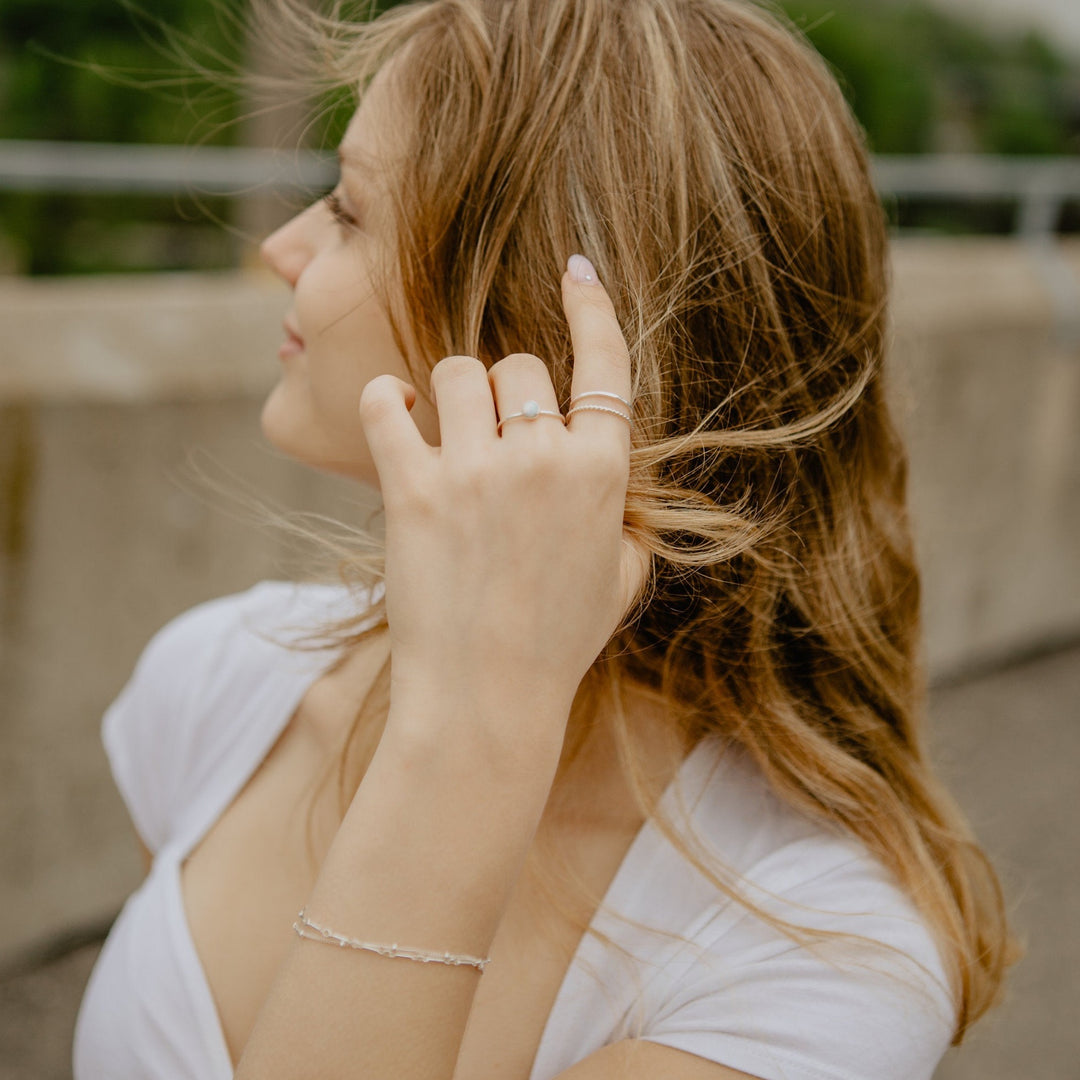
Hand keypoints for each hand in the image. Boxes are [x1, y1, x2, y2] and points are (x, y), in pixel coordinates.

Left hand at [357, 256, 645, 744]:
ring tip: (444, 432)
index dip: (593, 308)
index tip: (578, 271)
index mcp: (601, 473)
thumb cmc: (557, 643)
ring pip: (455, 370)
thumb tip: (618, 495)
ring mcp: (475, 471)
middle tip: (491, 436)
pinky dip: (387, 400)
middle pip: (518, 364)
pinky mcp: (412, 489)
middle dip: (505, 390)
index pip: (605, 364)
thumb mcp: (621, 580)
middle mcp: (542, 458)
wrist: (488, 697)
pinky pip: (388, 403)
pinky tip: (395, 413)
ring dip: (450, 394)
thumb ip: (625, 521)